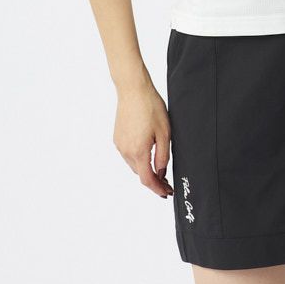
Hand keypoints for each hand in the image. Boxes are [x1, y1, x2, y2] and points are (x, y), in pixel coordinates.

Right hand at [113, 79, 172, 197]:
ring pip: (133, 165)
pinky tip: (148, 155)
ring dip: (145, 170)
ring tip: (160, 170)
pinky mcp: (117, 138)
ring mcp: (119, 145)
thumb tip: (161, 173)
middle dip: (154, 181)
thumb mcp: (164, 133)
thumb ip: (163, 156)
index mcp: (138, 151)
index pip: (148, 179)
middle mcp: (125, 151)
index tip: (167, 193)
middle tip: (167, 183)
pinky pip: (128, 155)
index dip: (158, 189)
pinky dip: (138, 160)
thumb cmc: (150, 107)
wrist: (133, 90)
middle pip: (140, 174)